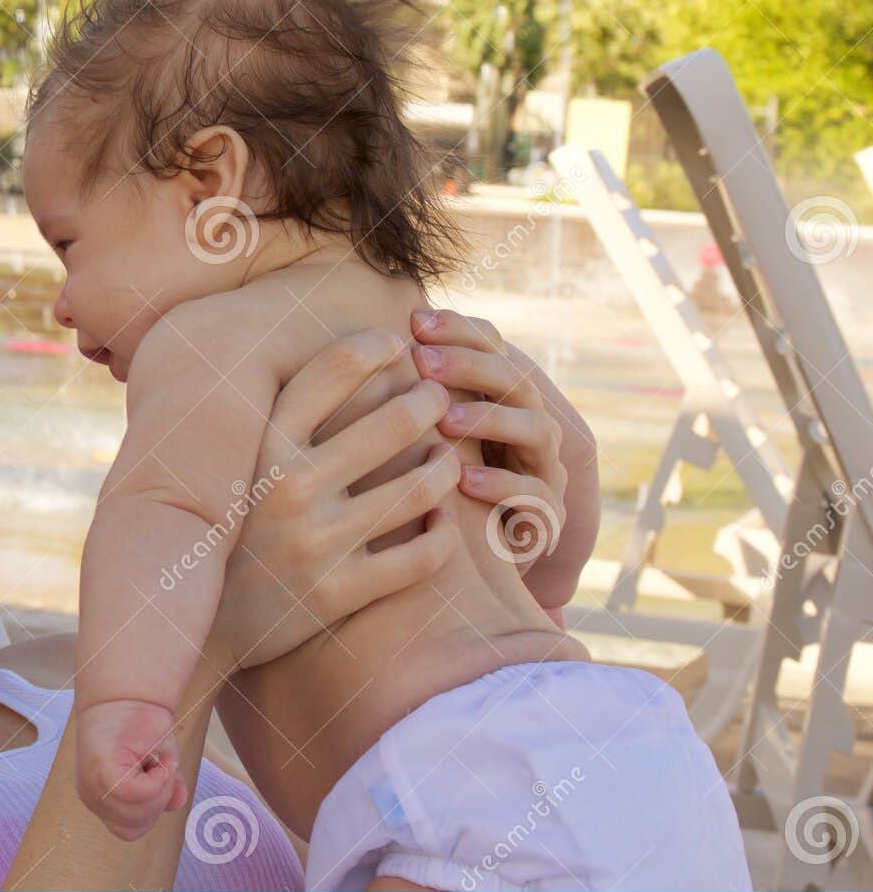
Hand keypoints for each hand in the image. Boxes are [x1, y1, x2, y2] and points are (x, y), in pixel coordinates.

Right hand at [211, 328, 461, 672]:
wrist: (199, 627)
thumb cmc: (229, 528)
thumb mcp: (231, 466)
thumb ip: (269, 418)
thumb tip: (311, 348)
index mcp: (258, 446)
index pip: (331, 370)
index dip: (373, 346)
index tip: (397, 343)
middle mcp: (286, 487)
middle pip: (394, 421)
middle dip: (431, 403)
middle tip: (440, 401)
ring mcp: (314, 543)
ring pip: (421, 486)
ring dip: (447, 467)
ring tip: (448, 460)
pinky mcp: (337, 593)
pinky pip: (423, 555)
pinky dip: (445, 533)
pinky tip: (442, 521)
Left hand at [409, 309, 599, 622]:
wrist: (458, 571)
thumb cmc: (420, 489)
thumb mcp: (407, 438)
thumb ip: (396, 396)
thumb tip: (346, 348)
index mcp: (500, 398)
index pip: (493, 346)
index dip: (458, 329)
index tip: (414, 320)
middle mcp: (528, 427)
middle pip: (515, 381)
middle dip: (469, 367)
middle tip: (422, 362)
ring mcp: (543, 471)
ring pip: (537, 430)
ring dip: (489, 420)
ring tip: (443, 420)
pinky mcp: (544, 519)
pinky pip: (537, 496)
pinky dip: (503, 485)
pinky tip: (465, 480)